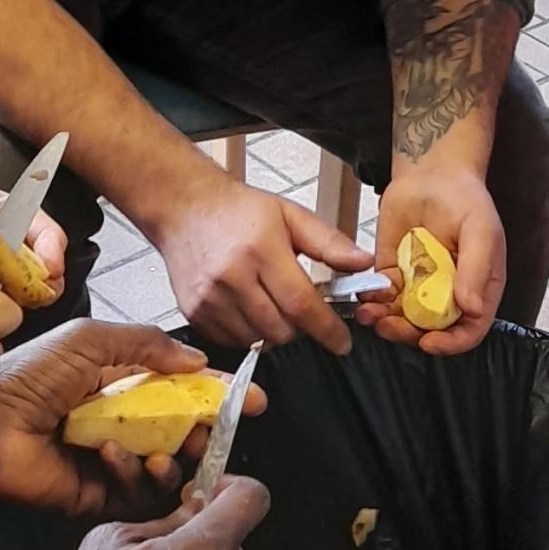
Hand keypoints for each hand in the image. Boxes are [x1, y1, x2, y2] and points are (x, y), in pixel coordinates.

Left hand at [0, 147, 68, 297]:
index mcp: (4, 211)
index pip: (41, 228)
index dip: (51, 248)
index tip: (50, 266)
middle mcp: (0, 239)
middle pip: (36, 263)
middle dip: (45, 280)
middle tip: (41, 295)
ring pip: (15, 285)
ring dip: (22, 298)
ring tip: (19, 309)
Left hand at [0, 321, 253, 524]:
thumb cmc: (29, 378)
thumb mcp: (89, 340)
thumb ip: (147, 344)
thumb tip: (197, 360)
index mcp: (119, 382)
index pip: (181, 387)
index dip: (216, 393)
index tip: (250, 400)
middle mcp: (121, 422)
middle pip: (183, 431)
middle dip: (206, 431)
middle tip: (214, 432)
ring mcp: (112, 460)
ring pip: (168, 466)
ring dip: (175, 456)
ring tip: (168, 449)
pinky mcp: (100, 496)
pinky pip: (137, 494)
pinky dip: (134, 475)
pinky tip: (113, 456)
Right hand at [154, 171, 371, 353]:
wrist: (185, 207)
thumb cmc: (238, 211)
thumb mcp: (290, 215)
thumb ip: (329, 242)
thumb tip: (363, 263)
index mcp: (261, 250)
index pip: (301, 303)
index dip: (327, 328)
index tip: (342, 342)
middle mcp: (232, 277)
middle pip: (281, 328)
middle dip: (300, 327)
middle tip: (300, 307)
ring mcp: (210, 298)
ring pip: (257, 340)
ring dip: (274, 332)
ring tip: (272, 303)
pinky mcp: (194, 312)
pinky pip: (232, 341)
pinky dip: (248, 334)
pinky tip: (249, 308)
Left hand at [370, 159, 504, 355]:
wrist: (432, 173)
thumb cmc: (466, 200)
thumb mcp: (481, 232)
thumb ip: (478, 271)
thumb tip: (472, 309)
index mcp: (477, 291)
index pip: (468, 331)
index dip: (451, 343)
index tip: (429, 343)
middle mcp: (447, 295)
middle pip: (430, 330)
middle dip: (409, 334)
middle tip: (391, 327)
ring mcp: (419, 287)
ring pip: (402, 318)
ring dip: (386, 321)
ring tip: (371, 315)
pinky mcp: (393, 274)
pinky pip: (382, 297)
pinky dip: (373, 301)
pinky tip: (366, 296)